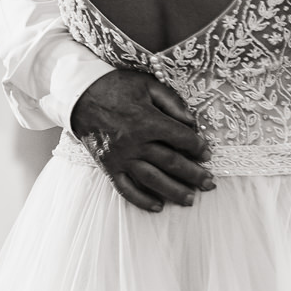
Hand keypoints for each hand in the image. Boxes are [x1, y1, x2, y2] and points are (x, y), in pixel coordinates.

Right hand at [70, 69, 213, 211]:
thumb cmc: (117, 87)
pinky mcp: (109, 167)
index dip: (198, 147)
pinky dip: (142, 200)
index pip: (181, 138)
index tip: (208, 154)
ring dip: (174, 191)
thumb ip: (172, 102)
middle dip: (194, 175)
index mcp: (147, 120)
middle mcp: (135, 142)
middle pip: (171, 163)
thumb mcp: (147, 84)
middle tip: (210, 184)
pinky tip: (158, 206)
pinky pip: (126, 189)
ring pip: (152, 180)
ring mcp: (121, 158)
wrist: (80, 96)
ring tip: (191, 199)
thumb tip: (193, 122)